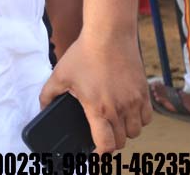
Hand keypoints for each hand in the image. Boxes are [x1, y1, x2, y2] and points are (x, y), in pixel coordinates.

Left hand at [41, 31, 150, 151]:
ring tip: (113, 123)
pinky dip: (138, 120)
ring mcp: (135, 101)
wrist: (108, 36)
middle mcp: (120, 109)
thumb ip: (48, 95)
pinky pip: (147, 118)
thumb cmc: (83, 55)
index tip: (94, 153)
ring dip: (125, 131)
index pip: (105, 144)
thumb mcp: (59, 75)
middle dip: (110, 141)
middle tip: (101, 135)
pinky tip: (127, 112)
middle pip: (121, 140)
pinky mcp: (144, 93)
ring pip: (135, 131)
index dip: (99, 152)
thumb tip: (42, 108)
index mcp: (98, 109)